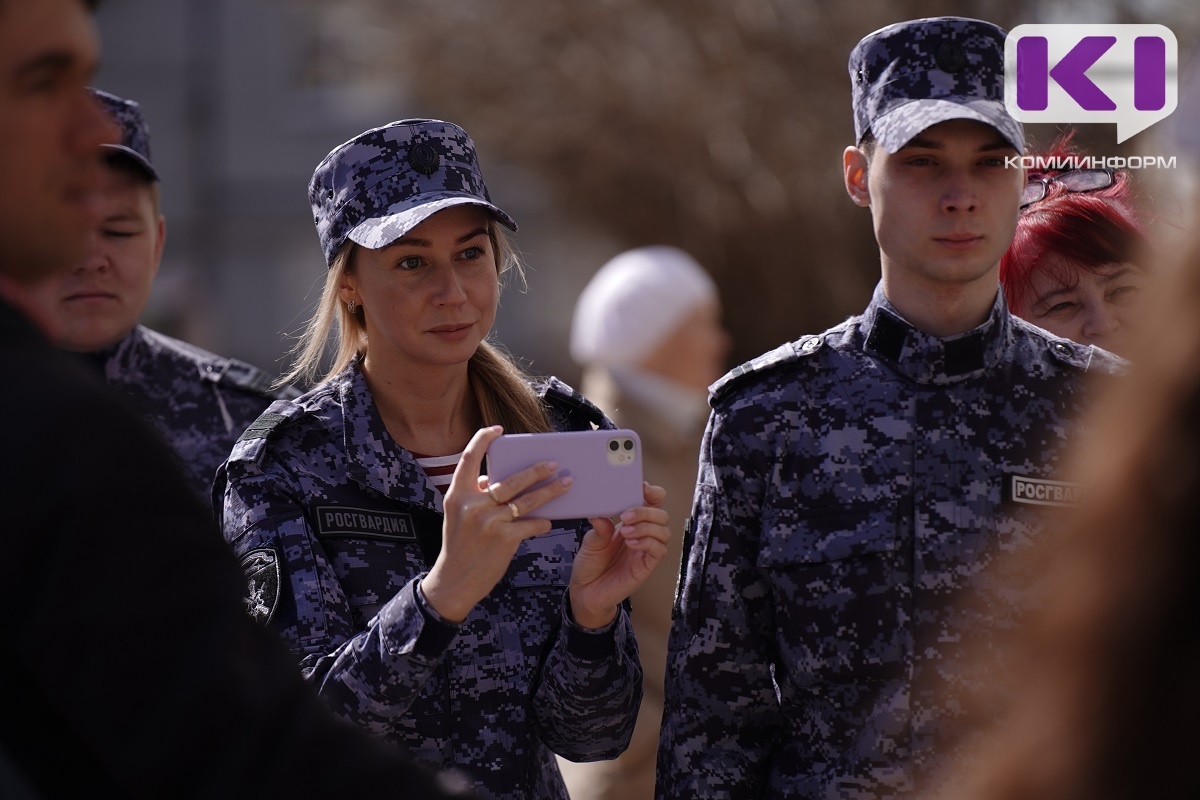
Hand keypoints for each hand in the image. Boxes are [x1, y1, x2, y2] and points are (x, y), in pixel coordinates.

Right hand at [420, 426, 571, 622]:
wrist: (454, 580)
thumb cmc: (461, 545)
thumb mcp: (459, 514)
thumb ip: (476, 494)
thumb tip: (501, 478)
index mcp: (457, 494)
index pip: (468, 457)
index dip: (482, 439)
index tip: (497, 430)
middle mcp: (471, 504)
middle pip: (510, 479)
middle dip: (536, 470)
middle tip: (554, 462)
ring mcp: (488, 521)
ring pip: (527, 500)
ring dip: (550, 491)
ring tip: (567, 483)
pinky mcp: (503, 539)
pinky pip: (530, 524)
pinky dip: (542, 523)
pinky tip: (548, 522)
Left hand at [568, 482, 669, 629]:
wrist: (586, 592)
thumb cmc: (590, 565)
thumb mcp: (591, 542)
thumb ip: (600, 528)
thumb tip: (600, 514)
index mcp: (630, 522)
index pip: (651, 502)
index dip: (653, 493)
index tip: (643, 487)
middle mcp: (642, 534)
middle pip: (661, 514)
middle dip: (646, 511)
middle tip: (625, 515)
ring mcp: (646, 550)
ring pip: (664, 530)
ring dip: (646, 526)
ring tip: (625, 532)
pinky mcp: (647, 566)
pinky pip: (659, 550)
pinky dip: (647, 542)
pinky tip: (631, 543)